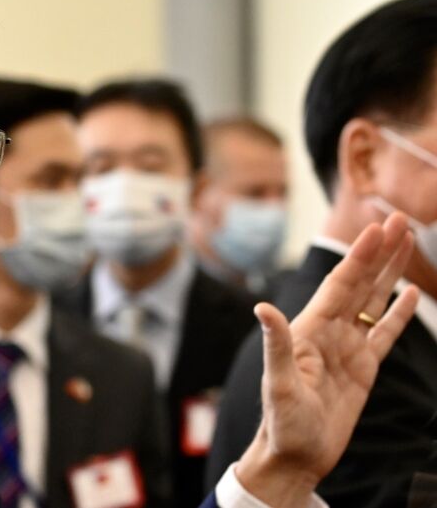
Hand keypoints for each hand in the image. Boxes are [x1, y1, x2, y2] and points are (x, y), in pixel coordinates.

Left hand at [236, 213, 418, 504]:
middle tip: (399, 220)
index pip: (340, 285)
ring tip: (406, 242)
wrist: (295, 455)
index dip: (359, 257)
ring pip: (374, 301)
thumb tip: (262, 307)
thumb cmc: (282, 422)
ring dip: (389, 272)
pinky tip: (411, 293)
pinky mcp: (363, 368)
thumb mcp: (278, 383)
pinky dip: (398, 313)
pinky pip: (385, 333)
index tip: (376, 229)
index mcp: (310, 329)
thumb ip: (275, 344)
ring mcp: (348, 347)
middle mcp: (329, 331)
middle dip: (378, 252)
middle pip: (359, 283)